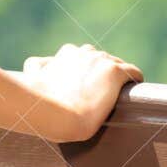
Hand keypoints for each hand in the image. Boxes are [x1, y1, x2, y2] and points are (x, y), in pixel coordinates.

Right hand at [20, 42, 143, 142]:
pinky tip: (134, 91)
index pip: (82, 56)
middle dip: (100, 72)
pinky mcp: (115, 72)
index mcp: (67, 53)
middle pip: (101, 59)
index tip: (84, 85)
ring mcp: (102, 61)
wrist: (57, 113)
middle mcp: (86, 53)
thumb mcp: (32, 75)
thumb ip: (39, 65)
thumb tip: (45, 62)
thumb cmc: (41, 100)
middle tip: (99, 92)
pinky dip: (135, 80)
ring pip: (117, 64)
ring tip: (116, 93)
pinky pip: (133, 72)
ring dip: (116, 76)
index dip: (84, 71)